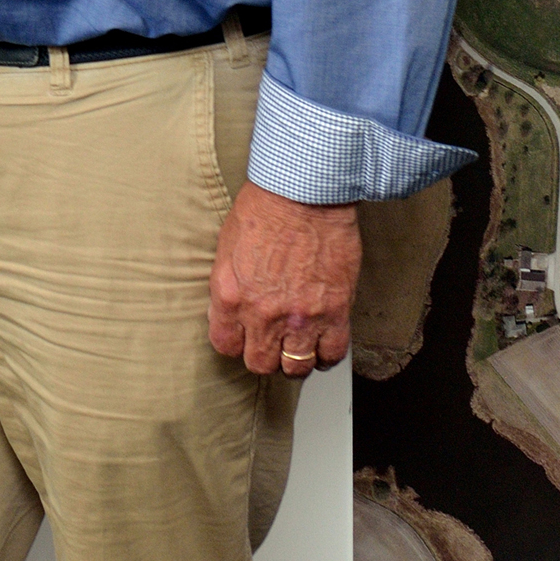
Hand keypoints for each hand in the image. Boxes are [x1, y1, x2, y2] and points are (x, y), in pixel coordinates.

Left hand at [209, 181, 360, 374]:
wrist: (303, 194)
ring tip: (296, 347)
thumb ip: (228, 286)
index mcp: (230, 296)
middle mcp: (262, 313)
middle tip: (271, 343)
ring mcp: (300, 316)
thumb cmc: (264, 210)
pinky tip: (321, 345)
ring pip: (295, 366)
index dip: (235, 343)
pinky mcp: (334, 312)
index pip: (225, 344)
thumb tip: (229, 311)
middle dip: (264, 356)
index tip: (243, 337)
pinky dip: (326, 355)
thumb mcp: (226, 248)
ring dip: (294, 360)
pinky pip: (332, 354)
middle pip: (260, 363)